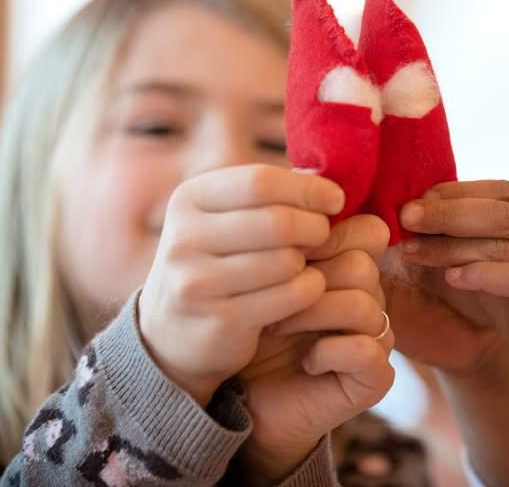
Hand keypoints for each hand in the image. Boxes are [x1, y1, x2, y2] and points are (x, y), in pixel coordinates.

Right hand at [138, 165, 343, 406]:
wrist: (173, 329)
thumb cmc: (220, 259)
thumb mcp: (229, 217)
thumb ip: (273, 194)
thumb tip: (324, 179)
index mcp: (190, 200)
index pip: (260, 181)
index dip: (307, 189)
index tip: (336, 199)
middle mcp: (184, 238)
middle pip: (276, 221)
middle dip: (314, 226)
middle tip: (324, 235)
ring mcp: (196, 283)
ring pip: (285, 261)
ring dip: (311, 262)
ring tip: (307, 263)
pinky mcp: (218, 321)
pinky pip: (289, 296)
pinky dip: (309, 289)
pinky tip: (304, 288)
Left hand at [238, 214, 394, 479]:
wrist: (241, 398)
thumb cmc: (246, 323)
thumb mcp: (256, 269)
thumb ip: (278, 227)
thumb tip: (302, 174)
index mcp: (348, 261)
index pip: (363, 229)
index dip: (317, 235)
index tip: (266, 248)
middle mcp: (370, 293)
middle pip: (360, 261)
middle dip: (304, 275)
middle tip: (261, 290)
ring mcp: (376, 334)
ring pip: (365, 302)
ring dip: (311, 313)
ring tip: (273, 325)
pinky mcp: (375, 376)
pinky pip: (366, 348)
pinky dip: (328, 352)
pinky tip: (304, 361)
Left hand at [395, 180, 508, 394]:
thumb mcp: (497, 259)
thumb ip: (473, 230)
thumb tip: (417, 204)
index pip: (501, 190)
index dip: (455, 193)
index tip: (414, 200)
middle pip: (499, 214)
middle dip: (446, 214)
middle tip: (406, 217)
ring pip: (500, 246)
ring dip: (450, 248)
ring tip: (412, 251)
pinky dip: (478, 274)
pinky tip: (449, 278)